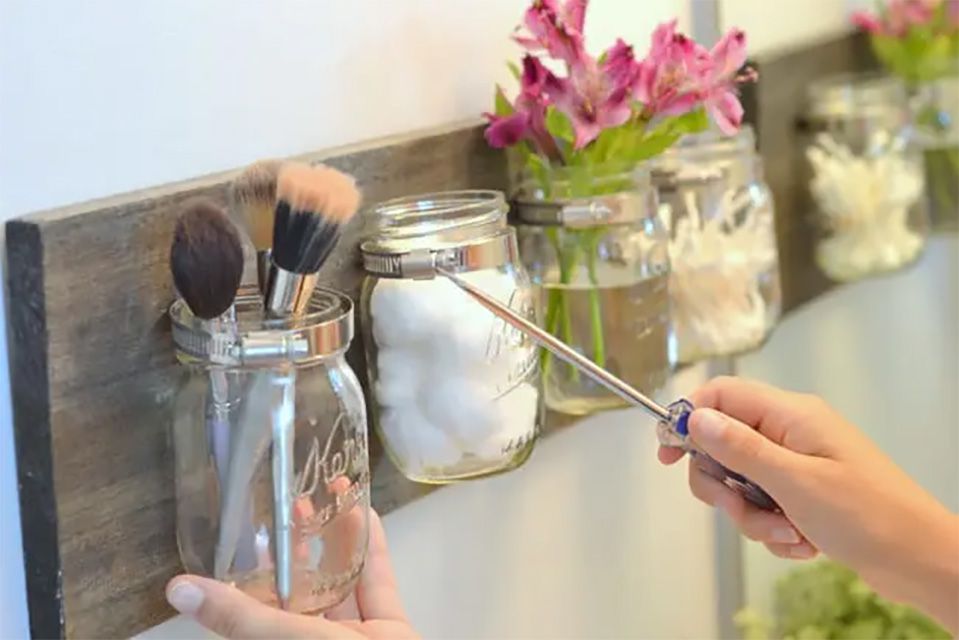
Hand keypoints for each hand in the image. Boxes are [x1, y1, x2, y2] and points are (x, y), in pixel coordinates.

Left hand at [165, 509, 418, 638]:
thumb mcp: (283, 638)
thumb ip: (237, 615)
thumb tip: (176, 589)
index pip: (258, 606)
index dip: (256, 567)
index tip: (255, 528)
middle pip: (303, 588)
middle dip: (301, 543)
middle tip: (295, 500)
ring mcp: (354, 636)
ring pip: (342, 581)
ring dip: (339, 537)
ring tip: (332, 493)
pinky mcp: (391, 629)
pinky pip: (379, 584)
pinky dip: (374, 550)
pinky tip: (368, 513)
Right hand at [659, 376, 958, 632]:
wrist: (920, 560)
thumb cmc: (864, 513)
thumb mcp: (793, 480)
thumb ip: (739, 448)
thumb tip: (695, 417)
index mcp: (789, 415)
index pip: (721, 395)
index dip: (688, 419)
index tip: (667, 455)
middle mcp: (789, 433)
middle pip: (723, 446)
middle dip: (725, 485)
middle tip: (741, 508)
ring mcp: (797, 464)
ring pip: (741, 483)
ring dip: (753, 515)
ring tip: (788, 533)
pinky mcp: (804, 494)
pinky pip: (764, 506)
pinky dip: (773, 528)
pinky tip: (801, 542)